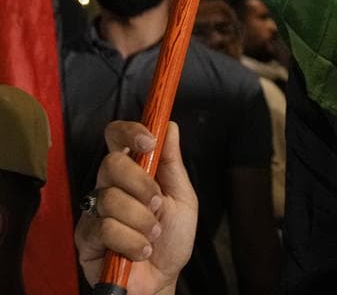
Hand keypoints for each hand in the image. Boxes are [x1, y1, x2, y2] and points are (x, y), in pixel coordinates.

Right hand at [75, 121, 197, 294]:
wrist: (163, 278)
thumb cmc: (172, 238)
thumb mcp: (182, 198)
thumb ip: (172, 164)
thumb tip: (169, 126)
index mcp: (133, 172)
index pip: (117, 138)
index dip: (129, 132)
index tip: (149, 141)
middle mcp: (109, 186)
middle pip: (111, 163)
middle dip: (142, 184)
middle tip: (158, 204)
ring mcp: (94, 211)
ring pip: (110, 198)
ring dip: (142, 220)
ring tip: (153, 235)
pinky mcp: (86, 237)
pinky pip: (105, 229)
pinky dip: (132, 241)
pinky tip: (140, 250)